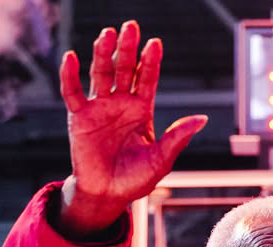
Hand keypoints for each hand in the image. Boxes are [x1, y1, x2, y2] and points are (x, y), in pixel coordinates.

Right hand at [57, 20, 207, 235]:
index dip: (150, 62)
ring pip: (101, 74)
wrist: (108, 194)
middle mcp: (120, 103)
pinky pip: (73, 93)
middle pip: (124, 69)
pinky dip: (70, 76)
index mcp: (142, 110)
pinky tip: (71, 58)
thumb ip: (178, 137)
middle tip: (131, 27)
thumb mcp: (161, 159)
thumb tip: (202, 118)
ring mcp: (99, 107)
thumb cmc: (136, 178)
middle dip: (128, 49)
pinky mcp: (79, 117)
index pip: (147, 79)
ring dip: (103, 54)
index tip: (155, 43)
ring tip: (107, 34)